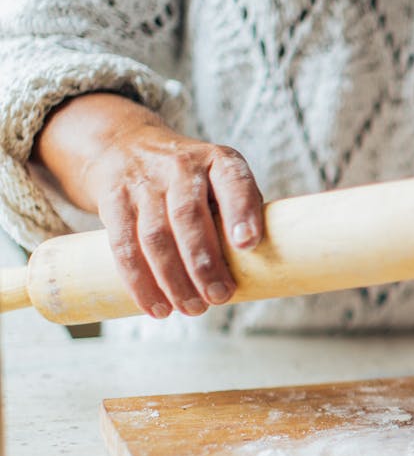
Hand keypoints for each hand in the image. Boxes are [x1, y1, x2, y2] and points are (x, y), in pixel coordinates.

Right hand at [80, 122, 264, 318]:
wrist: (125, 147)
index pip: (232, 181)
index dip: (241, 211)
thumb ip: (239, 217)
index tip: (248, 243)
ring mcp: (143, 183)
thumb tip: (258, 273)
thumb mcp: (221, 182)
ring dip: (173, 280)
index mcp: (218, 161)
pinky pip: (123, 246)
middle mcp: (180, 166)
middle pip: (187, 216)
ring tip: (192, 308)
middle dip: (203, 263)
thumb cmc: (193, 182)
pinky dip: (139, 281)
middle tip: (219, 297)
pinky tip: (156, 307)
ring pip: (155, 236)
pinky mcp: (114, 202)